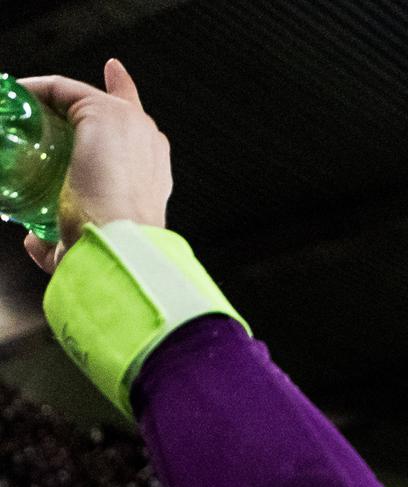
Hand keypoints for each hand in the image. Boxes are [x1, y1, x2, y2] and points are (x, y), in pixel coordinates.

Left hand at [19, 58, 170, 272]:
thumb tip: (35, 242)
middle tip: (36, 112)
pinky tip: (12, 101)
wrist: (121, 246)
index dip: (124, 96)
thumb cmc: (109, 253)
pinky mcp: (104, 111)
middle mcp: (147, 143)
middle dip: (72, 104)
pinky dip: (33, 92)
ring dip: (44, 104)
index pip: (138, 128)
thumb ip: (60, 241)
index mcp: (153, 175)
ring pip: (79, 99)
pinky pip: (60, 89)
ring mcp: (129, 123)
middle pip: (111, 104)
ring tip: (13, 112)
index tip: (114, 71)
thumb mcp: (84, 244)